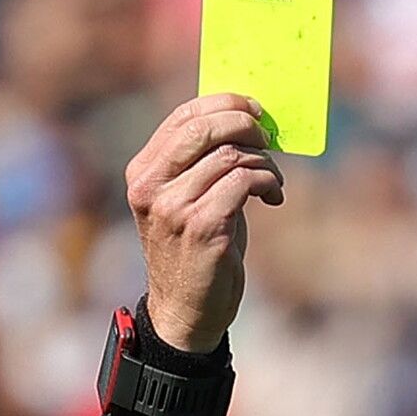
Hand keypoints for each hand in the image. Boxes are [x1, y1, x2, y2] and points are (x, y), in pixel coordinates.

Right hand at [123, 93, 283, 352]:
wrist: (186, 311)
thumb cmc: (194, 251)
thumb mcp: (187, 200)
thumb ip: (201, 162)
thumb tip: (245, 120)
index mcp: (142, 174)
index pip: (182, 117)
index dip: (224, 103)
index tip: (255, 110)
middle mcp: (151, 188)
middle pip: (205, 129)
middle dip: (245, 124)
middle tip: (268, 138)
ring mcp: (174, 209)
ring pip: (230, 156)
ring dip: (264, 163)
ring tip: (273, 182)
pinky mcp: (203, 228)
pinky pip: (244, 182)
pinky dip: (268, 182)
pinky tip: (274, 197)